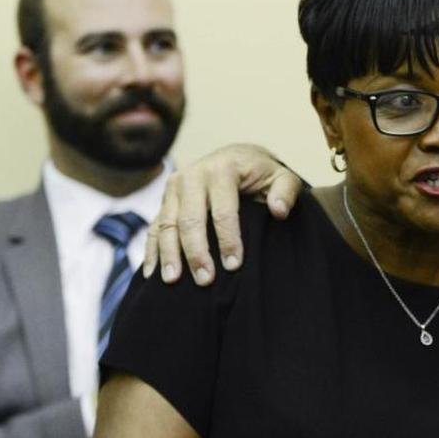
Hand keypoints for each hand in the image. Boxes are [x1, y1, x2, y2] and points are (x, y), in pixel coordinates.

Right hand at [142, 144, 302, 285]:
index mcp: (222, 169)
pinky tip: (154, 274)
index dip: (228, 239)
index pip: (223, 210)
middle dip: (196, 252)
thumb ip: (286, 191)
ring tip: (174, 281)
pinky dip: (153, 250)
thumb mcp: (282, 176)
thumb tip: (279, 211)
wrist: (237, 157)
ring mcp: (174, 188)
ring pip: (166, 224)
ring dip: (170, 254)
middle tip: (205, 280)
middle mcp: (192, 175)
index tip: (234, 265)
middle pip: (190, 219)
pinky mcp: (165, 200)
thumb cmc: (262, 174)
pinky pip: (154, 227)